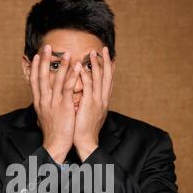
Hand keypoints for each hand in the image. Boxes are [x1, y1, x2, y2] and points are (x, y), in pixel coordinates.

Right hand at [30, 44, 81, 163]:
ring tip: (66, 53)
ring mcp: (54, 103)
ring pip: (56, 80)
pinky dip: (72, 76)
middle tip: (46, 47)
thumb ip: (45, 107)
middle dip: (43, 61)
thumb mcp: (45, 117)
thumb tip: (43, 102)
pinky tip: (77, 67)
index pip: (35, 81)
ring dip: (61, 65)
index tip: (36, 56)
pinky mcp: (64, 106)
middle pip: (42, 77)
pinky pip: (68, 88)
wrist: (55, 145)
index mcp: (39, 103)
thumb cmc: (52, 133)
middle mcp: (44, 101)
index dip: (35, 68)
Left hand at [74, 46, 114, 161]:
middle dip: (106, 62)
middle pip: (108, 77)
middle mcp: (103, 100)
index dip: (110, 70)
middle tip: (105, 49)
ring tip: (94, 53)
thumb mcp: (90, 115)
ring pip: (99, 79)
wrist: (86, 142)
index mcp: (103, 102)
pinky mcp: (89, 105)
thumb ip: (89, 104)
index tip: (110, 59)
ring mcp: (97, 102)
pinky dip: (86, 76)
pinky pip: (88, 87)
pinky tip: (82, 67)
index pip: (108, 83)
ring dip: (97, 64)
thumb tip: (85, 98)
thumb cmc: (85, 131)